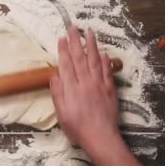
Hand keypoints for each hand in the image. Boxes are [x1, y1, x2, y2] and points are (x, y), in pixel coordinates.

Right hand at [49, 27, 119, 152]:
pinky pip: (107, 71)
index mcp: (72, 87)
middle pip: (80, 57)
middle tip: (72, 27)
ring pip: (95, 60)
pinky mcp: (110, 89)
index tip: (62, 37)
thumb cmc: (78, 128)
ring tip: (89, 32)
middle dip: (75, 41)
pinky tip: (103, 52)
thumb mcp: (61, 113)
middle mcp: (85, 82)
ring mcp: (99, 84)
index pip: (66, 63)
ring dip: (91, 45)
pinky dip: (105, 60)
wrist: (101, 137)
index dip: (63, 49)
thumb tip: (54, 75)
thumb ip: (58, 93)